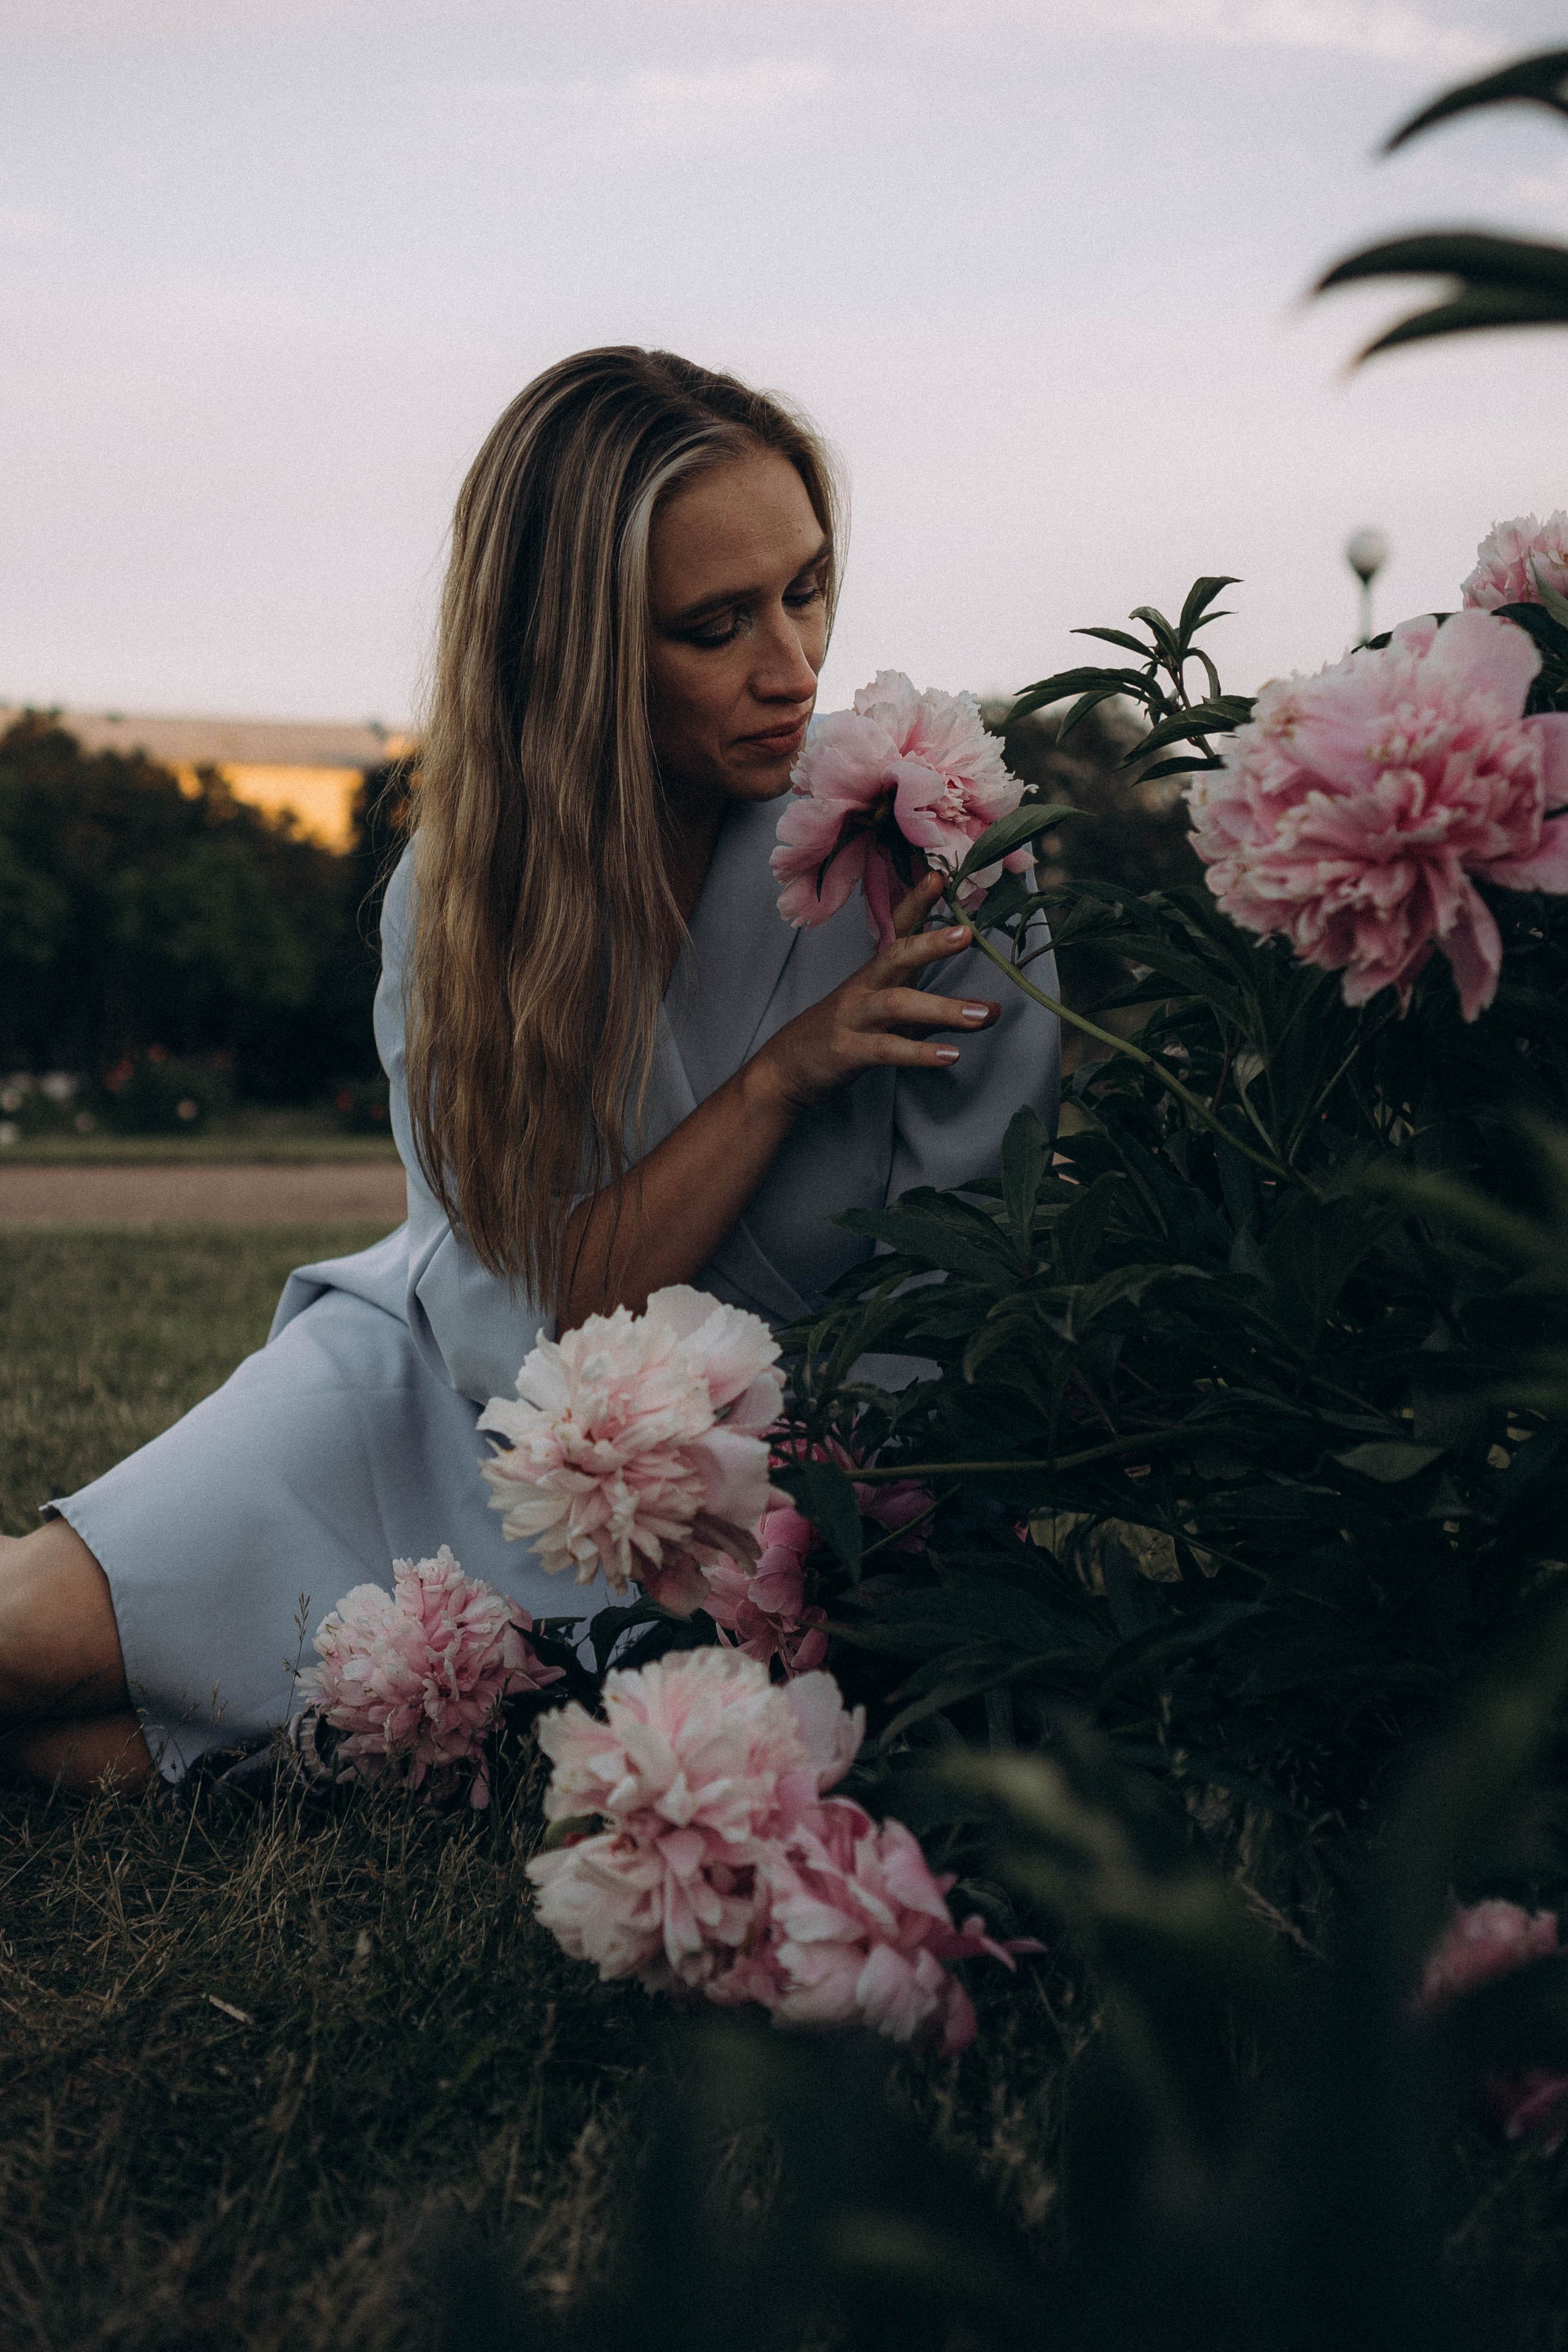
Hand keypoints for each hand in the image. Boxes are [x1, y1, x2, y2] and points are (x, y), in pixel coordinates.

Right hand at [749, 871, 1000, 1114]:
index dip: (917, 902)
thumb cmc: (848, 1033)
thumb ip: (938, 1012)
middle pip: (895, 956)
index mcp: (875, 972)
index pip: (897, 930)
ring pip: (897, 1004)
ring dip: (941, 1008)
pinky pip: (886, 1049)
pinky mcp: (848, 1051)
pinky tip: (950, 1055)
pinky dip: (920, 1052)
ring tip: (982, 1015)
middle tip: (967, 934)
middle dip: (930, 943)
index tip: (940, 875)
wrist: (789, 1067)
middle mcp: (863, 987)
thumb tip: (990, 1010)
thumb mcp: (892, 1016)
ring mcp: (854, 1018)